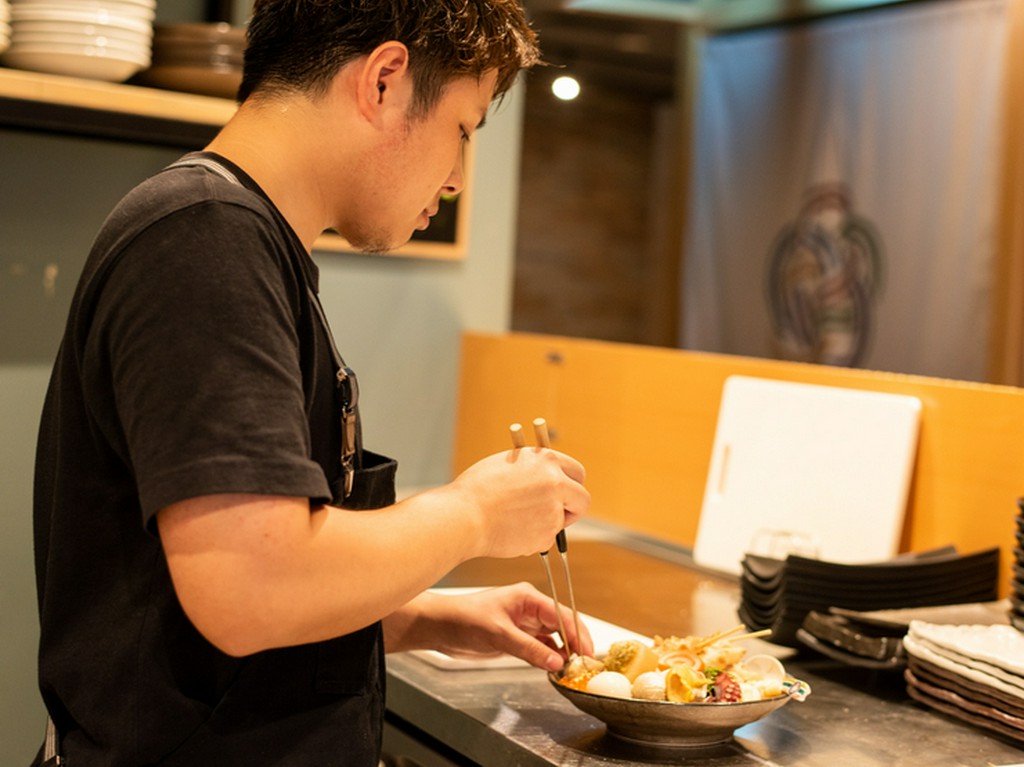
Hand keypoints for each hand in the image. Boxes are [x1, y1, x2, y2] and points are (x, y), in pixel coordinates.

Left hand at [384, 583, 593, 670]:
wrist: (439, 627)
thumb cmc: (463, 619)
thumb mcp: (499, 634)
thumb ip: (529, 649)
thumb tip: (556, 661)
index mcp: (528, 598)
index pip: (562, 614)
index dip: (578, 633)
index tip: (588, 652)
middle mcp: (529, 609)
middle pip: (562, 625)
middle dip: (575, 643)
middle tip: (585, 664)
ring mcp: (524, 624)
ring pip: (553, 638)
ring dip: (563, 652)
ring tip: (572, 669)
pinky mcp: (516, 638)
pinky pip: (540, 647)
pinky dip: (549, 658)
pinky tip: (554, 668)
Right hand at [448, 447, 589, 558]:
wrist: (464, 515)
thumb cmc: (478, 489)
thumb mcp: (509, 463)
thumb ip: (534, 468)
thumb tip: (547, 475)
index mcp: (547, 460)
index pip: (577, 472)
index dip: (572, 484)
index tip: (566, 492)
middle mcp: (556, 482)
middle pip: (583, 499)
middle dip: (573, 508)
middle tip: (558, 513)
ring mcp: (553, 509)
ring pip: (560, 522)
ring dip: (545, 524)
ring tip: (515, 520)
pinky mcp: (547, 534)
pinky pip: (546, 539)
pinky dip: (533, 538)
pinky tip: (511, 530)